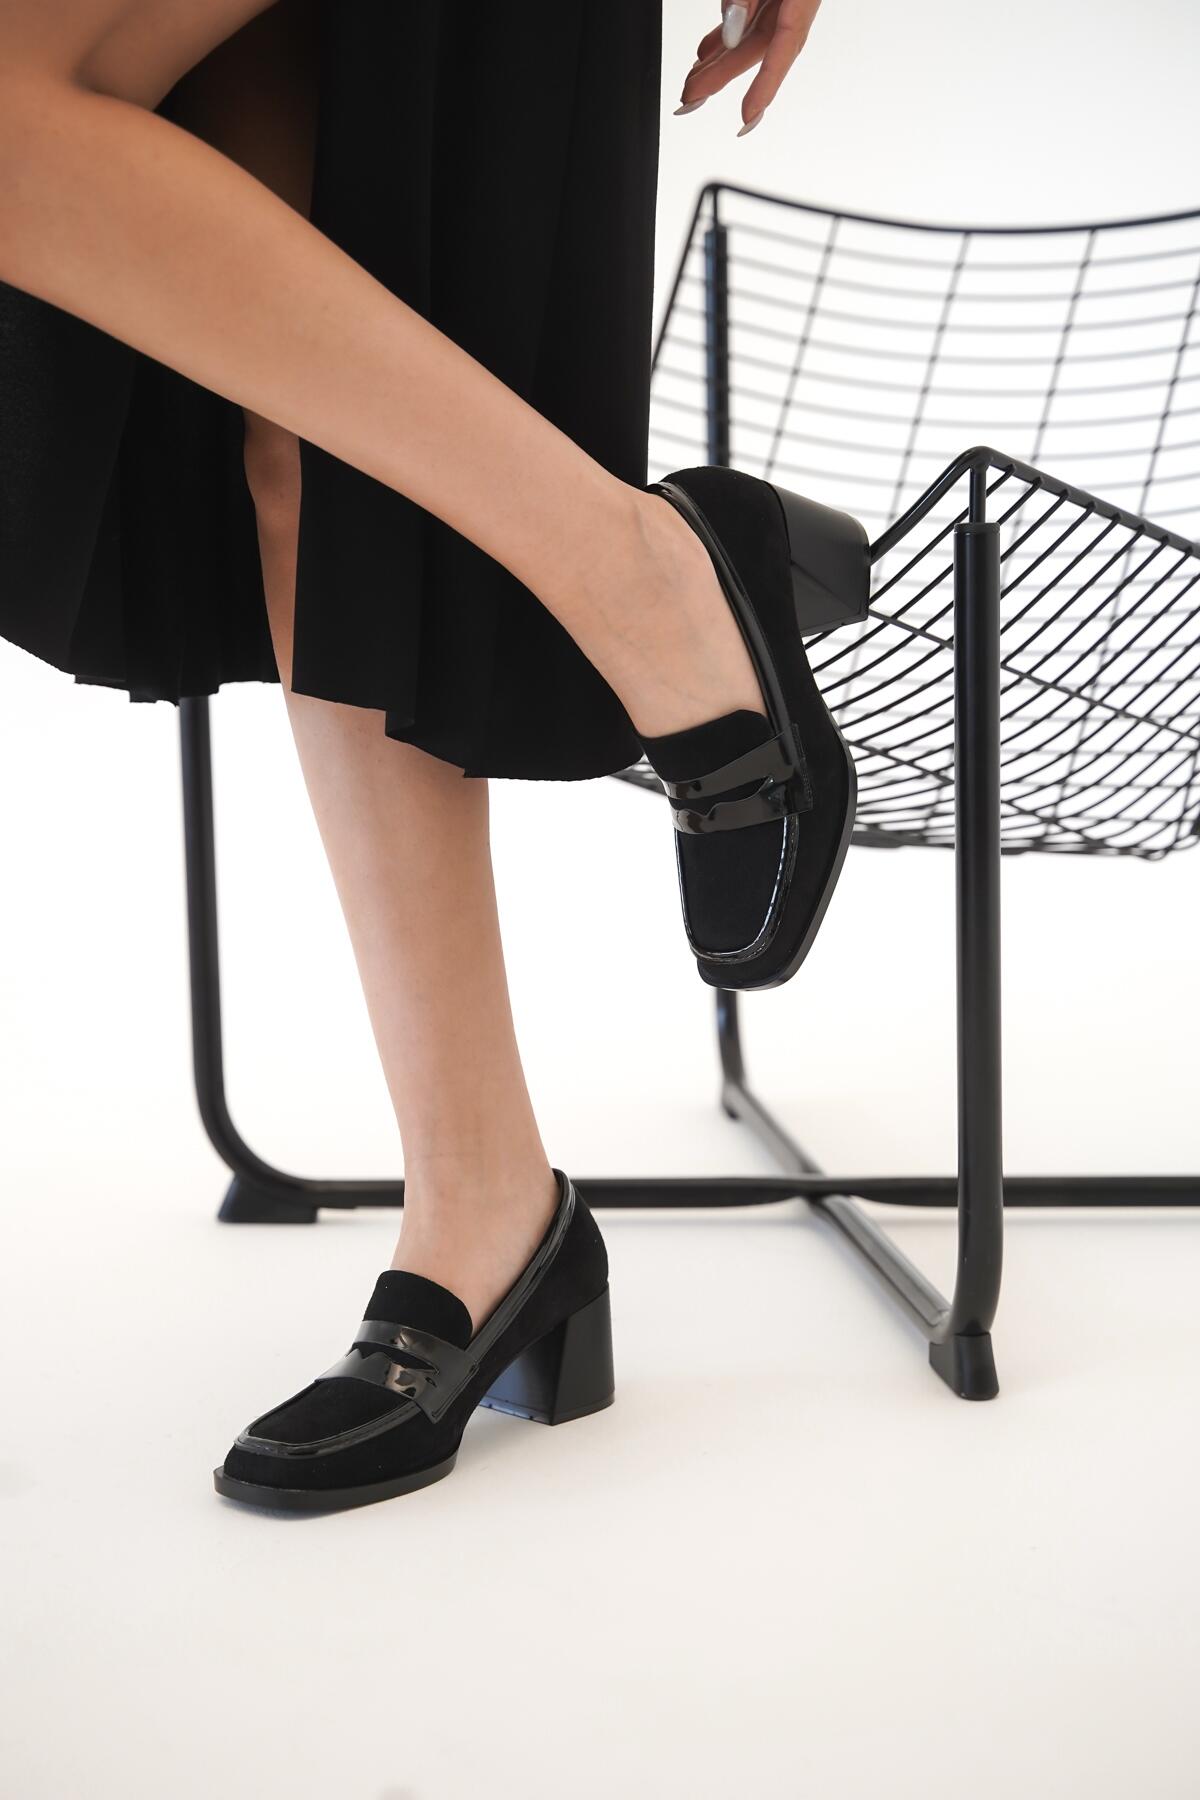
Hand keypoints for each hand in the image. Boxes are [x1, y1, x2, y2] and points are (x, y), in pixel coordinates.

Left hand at [675, 0, 823, 134]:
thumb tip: (731, 32)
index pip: (787, 45)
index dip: (767, 84)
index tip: (747, 116)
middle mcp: (798, 2)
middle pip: (759, 48)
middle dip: (721, 76)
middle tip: (690, 100)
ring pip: (751, 36)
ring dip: (720, 61)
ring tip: (692, 83)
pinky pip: (749, 16)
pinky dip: (726, 35)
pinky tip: (706, 52)